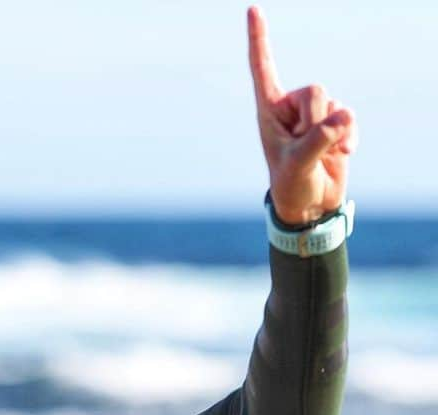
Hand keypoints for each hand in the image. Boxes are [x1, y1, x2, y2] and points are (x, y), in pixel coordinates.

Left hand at [248, 5, 357, 223]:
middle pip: (315, 90)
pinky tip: (341, 155)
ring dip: (332, 133)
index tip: (252, 9)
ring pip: (334, 102)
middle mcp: (290, 108)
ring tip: (320, 156)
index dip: (260, 40)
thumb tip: (344, 115)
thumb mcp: (297, 166)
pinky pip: (350, 117)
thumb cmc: (292, 187)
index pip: (263, 70)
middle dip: (316, 120)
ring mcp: (314, 115)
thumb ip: (318, 140)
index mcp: (269, 112)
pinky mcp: (335, 123)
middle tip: (307, 148)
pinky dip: (348, 137)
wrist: (309, 207)